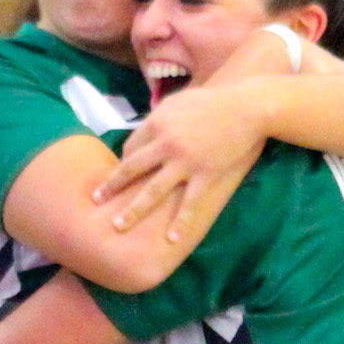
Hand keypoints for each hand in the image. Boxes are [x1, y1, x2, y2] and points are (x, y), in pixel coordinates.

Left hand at [93, 82, 265, 241]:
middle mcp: (166, 144)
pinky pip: (189, 203)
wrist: (247, 107)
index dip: (125, 162)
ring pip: (152, 191)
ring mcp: (185, 161)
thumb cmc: (212, 102)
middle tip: (96, 201)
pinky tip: (171, 240)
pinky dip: (180, 223)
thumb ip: (158, 118)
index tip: (122, 175)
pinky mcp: (206, 174)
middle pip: (131, 169)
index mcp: (157, 123)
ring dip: (133, 210)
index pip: (131, 148)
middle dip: (112, 186)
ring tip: (118, 226)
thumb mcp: (178, 102)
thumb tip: (142, 132)